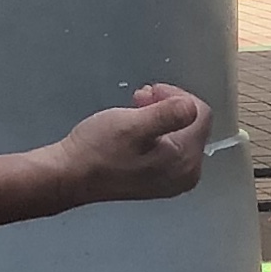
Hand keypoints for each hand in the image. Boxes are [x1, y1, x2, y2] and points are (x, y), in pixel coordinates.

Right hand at [58, 85, 210, 204]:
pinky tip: (133, 127)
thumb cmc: (98, 150)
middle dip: (168, 105)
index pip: (200, 115)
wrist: (69, 176)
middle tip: (139, 98)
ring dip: (159, 115)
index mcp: (186, 162)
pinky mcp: (157, 179)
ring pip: (179, 133)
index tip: (150, 92)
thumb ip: (167, 115)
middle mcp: (186, 175)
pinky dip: (154, 131)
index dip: (177, 96)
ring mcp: (173, 180)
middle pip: (192, 125)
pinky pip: (167, 146)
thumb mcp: (133, 126)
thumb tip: (191, 106)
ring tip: (134, 109)